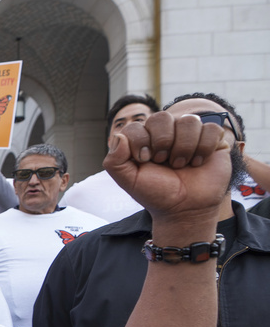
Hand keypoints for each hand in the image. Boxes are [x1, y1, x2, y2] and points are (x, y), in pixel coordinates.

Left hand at [105, 112, 230, 221]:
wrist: (185, 208)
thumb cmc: (156, 193)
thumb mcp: (129, 181)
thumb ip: (115, 160)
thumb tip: (118, 136)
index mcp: (143, 139)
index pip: (136, 125)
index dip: (140, 141)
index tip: (145, 160)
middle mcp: (166, 132)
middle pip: (162, 117)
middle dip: (163, 142)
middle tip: (164, 161)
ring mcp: (189, 134)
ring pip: (189, 121)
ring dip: (184, 147)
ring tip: (181, 164)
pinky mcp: (212, 139)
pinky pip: (212, 129)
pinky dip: (204, 148)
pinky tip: (198, 162)